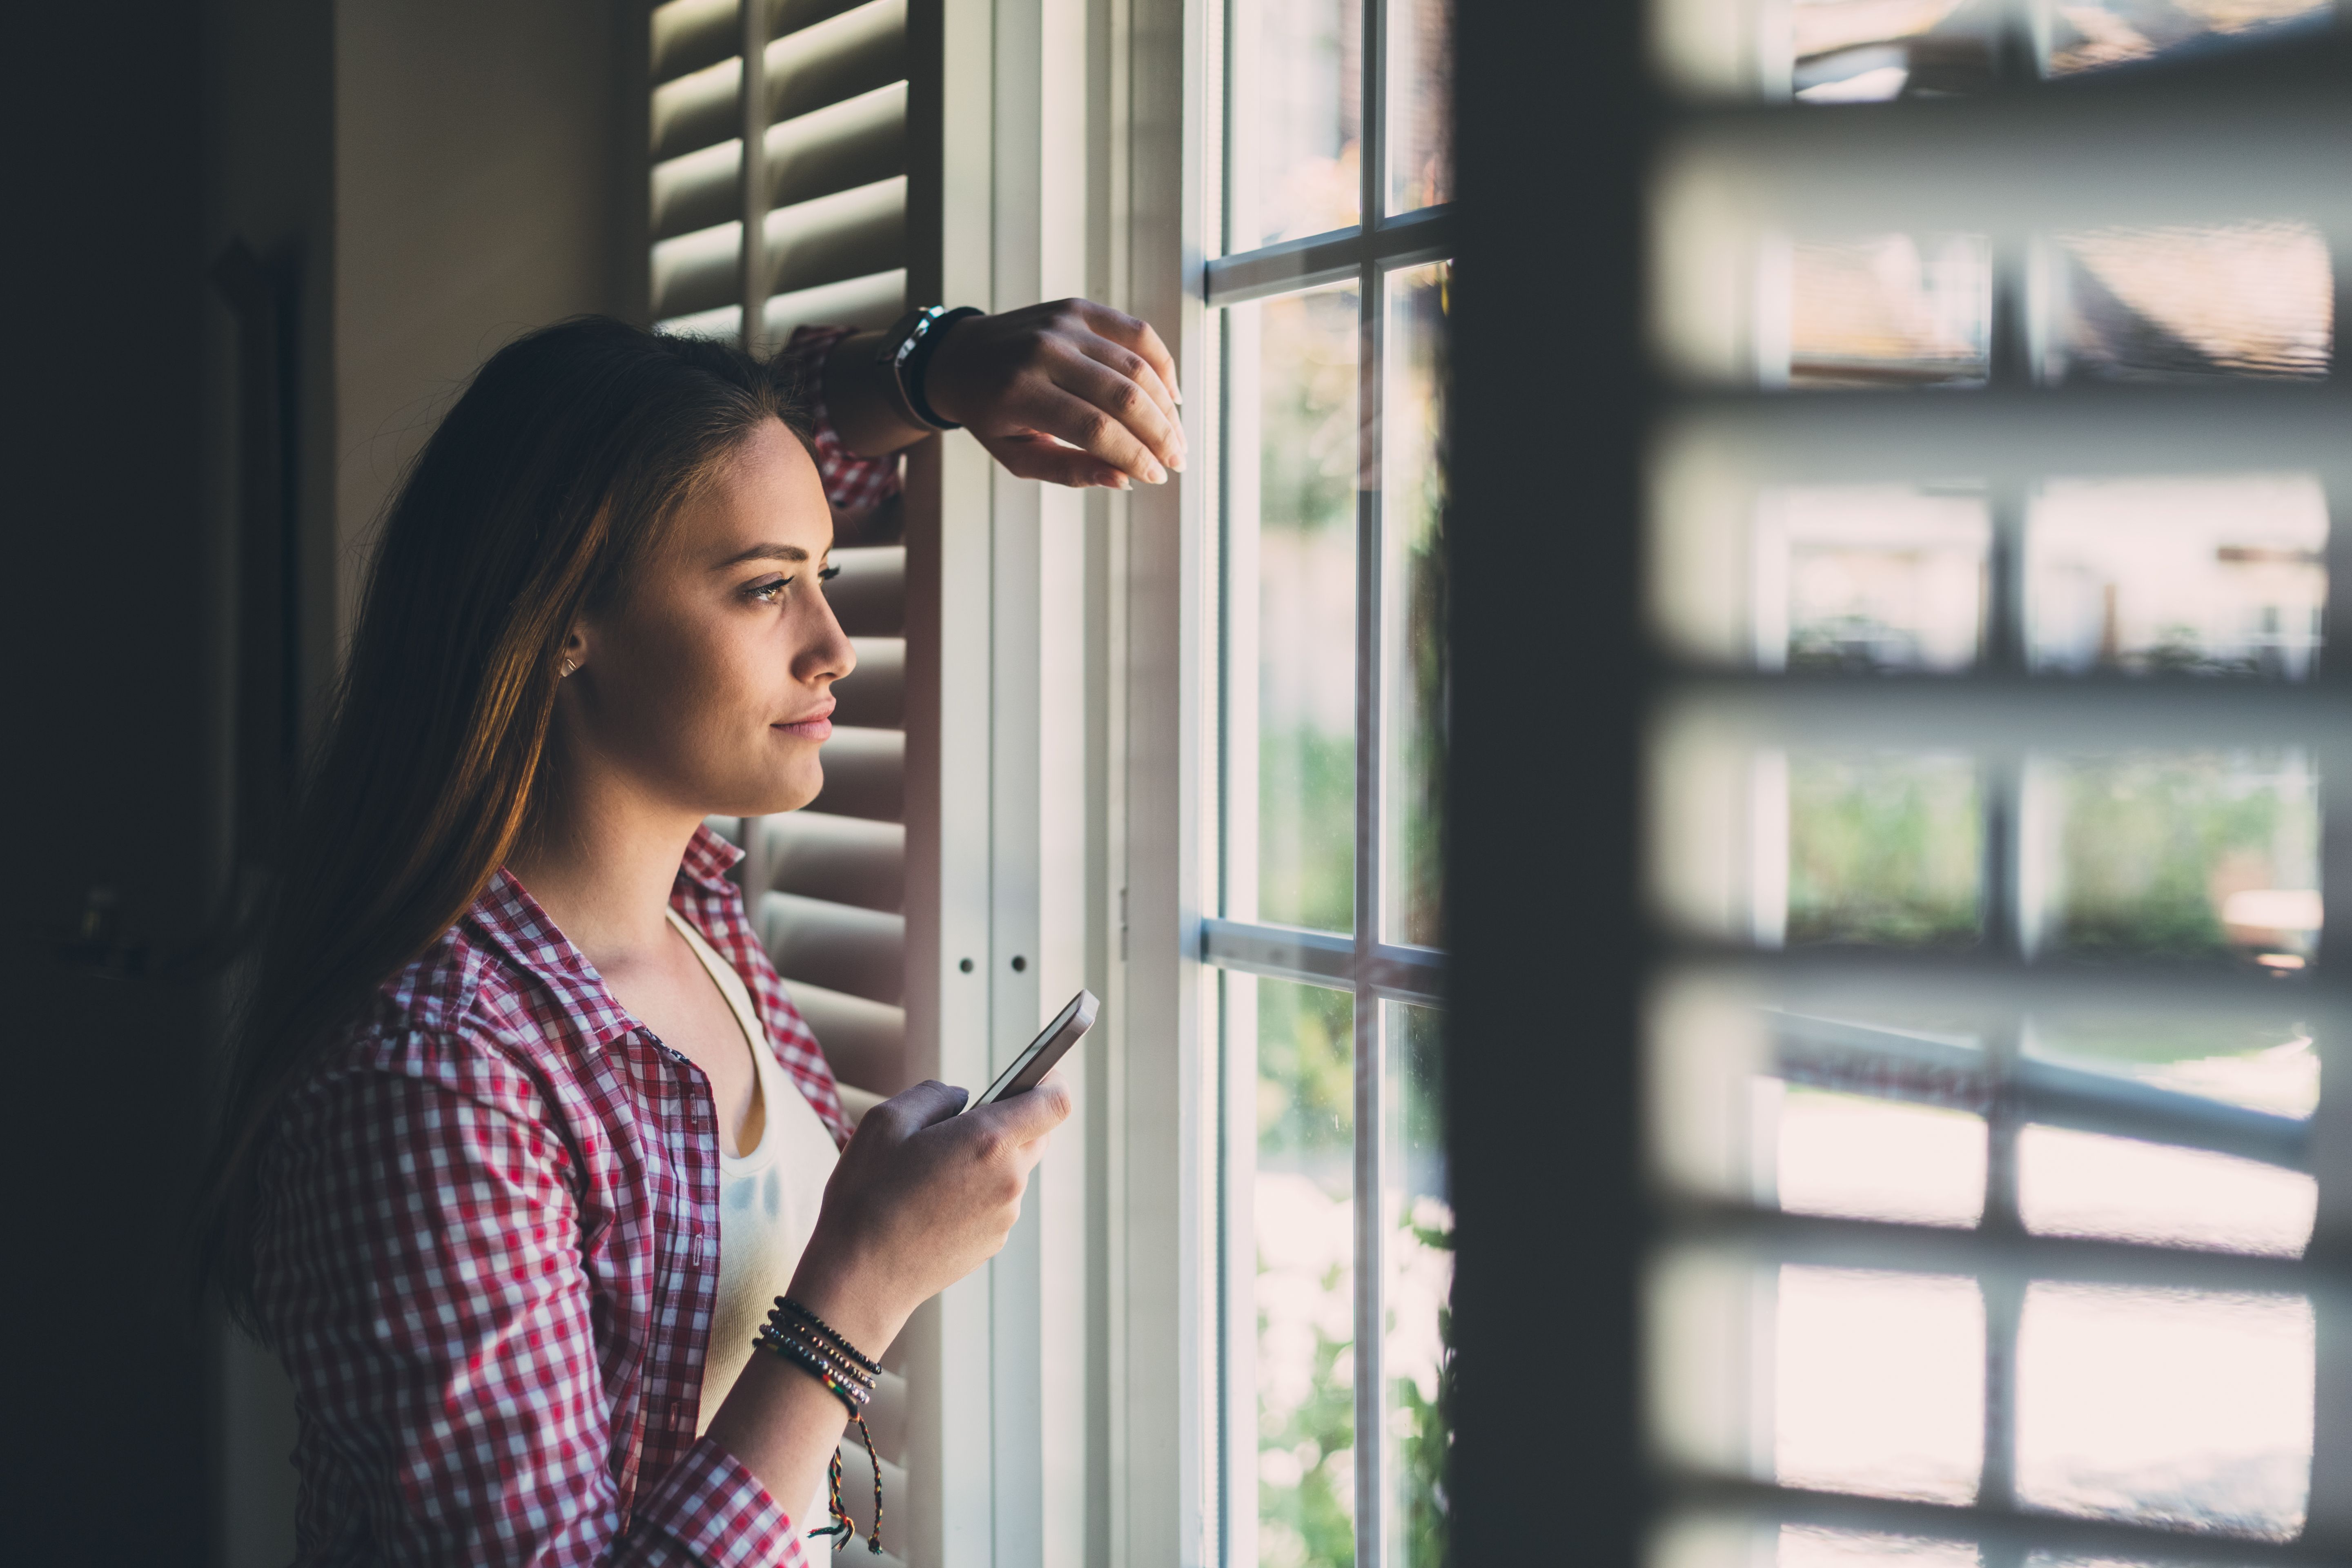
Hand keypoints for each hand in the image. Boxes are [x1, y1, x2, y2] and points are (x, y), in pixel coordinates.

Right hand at [786, 1076, 1072, 1352]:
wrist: (860, 1277)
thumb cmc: (867, 1195)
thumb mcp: (886, 1120)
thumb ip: (934, 1094)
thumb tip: (961, 1099)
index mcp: (989, 1140)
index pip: (1055, 1102)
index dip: (1051, 1082)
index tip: (1040, 1073)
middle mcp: (1009, 1178)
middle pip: (1036, 1135)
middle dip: (1009, 1121)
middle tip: (962, 1124)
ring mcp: (1005, 1216)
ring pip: (1013, 1170)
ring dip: (987, 1160)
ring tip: (934, 1169)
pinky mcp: (994, 1243)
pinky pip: (997, 1202)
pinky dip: (976, 1194)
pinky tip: (933, 1203)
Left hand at [922, 299, 1184, 489]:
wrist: (959, 356)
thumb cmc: (990, 415)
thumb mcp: (1016, 456)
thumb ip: (1067, 470)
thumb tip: (1123, 480)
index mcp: (1019, 392)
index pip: (1094, 428)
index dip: (1134, 456)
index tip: (1156, 477)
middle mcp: (1043, 351)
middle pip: (1122, 396)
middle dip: (1159, 434)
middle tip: (1177, 460)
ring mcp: (1063, 324)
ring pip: (1135, 365)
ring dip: (1166, 406)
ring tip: (1176, 436)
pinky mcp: (1078, 309)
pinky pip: (1136, 332)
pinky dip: (1162, 363)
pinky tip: (1172, 395)